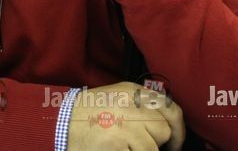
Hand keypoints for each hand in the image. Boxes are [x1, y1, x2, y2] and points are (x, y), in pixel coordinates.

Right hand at [67, 82, 184, 150]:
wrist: (58, 121)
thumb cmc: (88, 113)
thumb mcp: (117, 97)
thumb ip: (141, 105)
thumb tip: (168, 126)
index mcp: (132, 92)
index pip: (171, 109)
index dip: (178, 130)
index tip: (175, 144)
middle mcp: (131, 106)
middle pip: (163, 131)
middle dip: (154, 143)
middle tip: (138, 145)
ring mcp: (125, 126)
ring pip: (152, 148)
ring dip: (140, 150)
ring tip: (122, 146)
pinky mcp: (117, 145)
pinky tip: (115, 149)